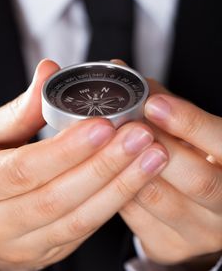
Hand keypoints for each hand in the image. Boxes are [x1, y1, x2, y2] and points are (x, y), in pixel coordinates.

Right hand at [0, 60, 167, 270]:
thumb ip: (20, 109)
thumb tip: (50, 69)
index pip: (25, 169)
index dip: (67, 149)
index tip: (104, 124)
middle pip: (58, 197)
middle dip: (105, 165)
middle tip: (142, 136)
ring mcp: (23, 247)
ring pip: (78, 220)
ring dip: (121, 187)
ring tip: (154, 156)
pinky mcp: (46, 256)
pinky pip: (85, 231)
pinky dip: (115, 204)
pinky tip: (139, 179)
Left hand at [120, 87, 221, 264]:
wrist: (199, 211)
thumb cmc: (193, 159)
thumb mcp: (189, 131)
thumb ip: (160, 102)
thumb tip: (119, 67)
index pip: (221, 143)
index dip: (189, 123)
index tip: (154, 103)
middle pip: (196, 178)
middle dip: (156, 146)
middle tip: (125, 124)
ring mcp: (200, 232)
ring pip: (159, 199)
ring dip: (128, 167)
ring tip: (106, 142)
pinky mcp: (169, 245)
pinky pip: (136, 216)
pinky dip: (115, 189)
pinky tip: (103, 169)